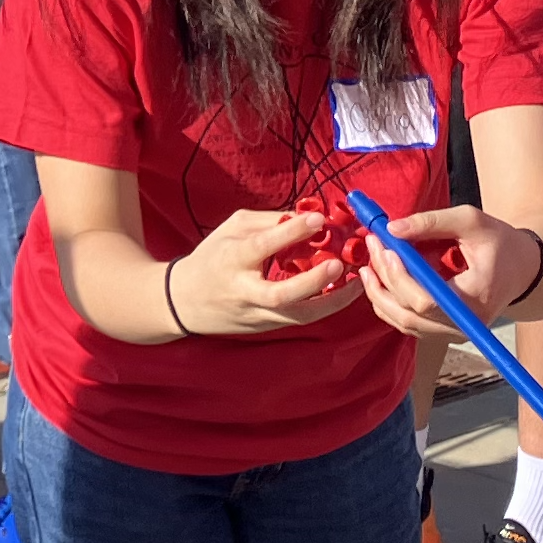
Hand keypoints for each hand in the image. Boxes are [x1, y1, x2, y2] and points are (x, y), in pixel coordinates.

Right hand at [165, 209, 359, 333]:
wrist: (184, 301)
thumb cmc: (212, 257)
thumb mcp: (232, 228)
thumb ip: (270, 221)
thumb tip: (308, 215)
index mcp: (232, 259)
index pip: (262, 246)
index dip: (291, 232)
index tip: (318, 218)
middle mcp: (245, 291)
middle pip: (280, 294)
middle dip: (313, 281)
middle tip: (338, 264)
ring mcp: (257, 314)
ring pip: (298, 315)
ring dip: (331, 301)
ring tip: (357, 283)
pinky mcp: (267, 327)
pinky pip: (300, 318)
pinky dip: (325, 306)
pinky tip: (344, 292)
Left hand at [352, 204, 529, 340]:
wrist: (521, 269)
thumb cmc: (499, 242)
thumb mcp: (471, 221)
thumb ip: (431, 222)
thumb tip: (391, 229)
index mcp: (475, 297)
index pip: (426, 300)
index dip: (399, 277)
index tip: (384, 247)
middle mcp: (464, 324)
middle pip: (409, 313)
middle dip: (384, 279)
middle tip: (372, 246)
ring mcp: (453, 333)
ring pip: (403, 322)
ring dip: (380, 293)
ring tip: (369, 263)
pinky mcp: (444, 333)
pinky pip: (407, 324)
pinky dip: (388, 303)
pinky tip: (380, 279)